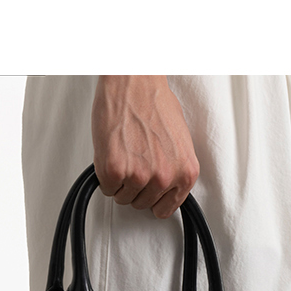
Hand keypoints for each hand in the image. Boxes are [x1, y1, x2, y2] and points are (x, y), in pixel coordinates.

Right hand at [91, 76, 199, 218]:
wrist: (134, 81)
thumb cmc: (154, 102)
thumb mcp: (180, 141)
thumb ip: (175, 168)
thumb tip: (167, 185)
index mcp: (185, 172)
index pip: (165, 208)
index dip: (153, 197)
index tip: (147, 189)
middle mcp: (165, 177)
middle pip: (142, 203)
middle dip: (135, 186)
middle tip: (134, 160)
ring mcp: (140, 176)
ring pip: (123, 198)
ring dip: (120, 180)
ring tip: (125, 153)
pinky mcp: (115, 171)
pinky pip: (106, 188)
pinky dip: (105, 174)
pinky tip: (113, 152)